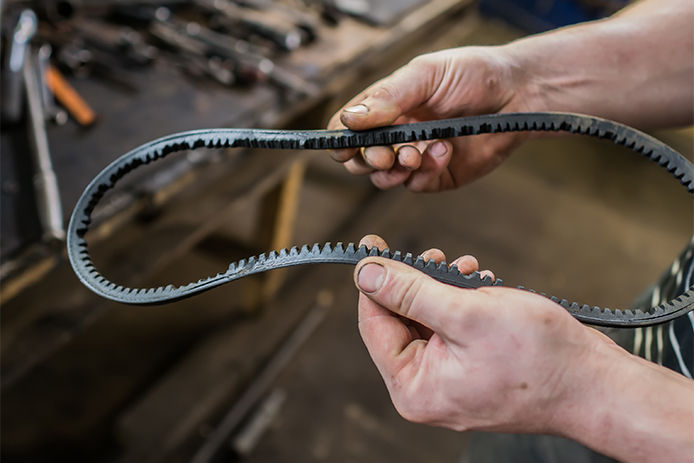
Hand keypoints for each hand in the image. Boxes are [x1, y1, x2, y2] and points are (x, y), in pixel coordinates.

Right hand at [327, 47, 535, 190]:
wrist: (518, 95)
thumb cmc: (474, 75)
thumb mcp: (425, 75)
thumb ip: (387, 97)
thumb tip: (350, 119)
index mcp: (386, 106)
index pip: (349, 129)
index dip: (342, 141)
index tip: (346, 148)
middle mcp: (397, 133)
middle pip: (361, 160)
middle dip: (369, 160)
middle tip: (387, 153)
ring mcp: (416, 157)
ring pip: (385, 179)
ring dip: (395, 170)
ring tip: (415, 154)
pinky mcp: (438, 175)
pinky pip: (416, 186)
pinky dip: (426, 173)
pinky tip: (445, 151)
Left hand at [353, 234, 618, 433]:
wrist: (596, 385)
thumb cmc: (539, 357)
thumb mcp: (466, 313)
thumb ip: (410, 292)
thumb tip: (366, 272)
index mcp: (413, 387)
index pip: (374, 323)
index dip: (374, 280)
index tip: (373, 244)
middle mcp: (425, 390)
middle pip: (399, 322)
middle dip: (417, 282)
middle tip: (436, 256)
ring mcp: (449, 383)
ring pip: (427, 321)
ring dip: (442, 288)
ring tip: (469, 271)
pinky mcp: (470, 371)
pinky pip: (451, 331)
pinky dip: (461, 304)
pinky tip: (482, 288)